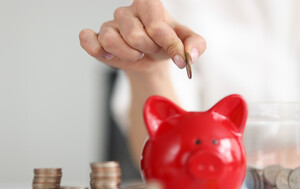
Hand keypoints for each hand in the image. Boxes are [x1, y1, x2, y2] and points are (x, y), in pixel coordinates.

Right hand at [79, 0, 205, 73]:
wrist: (151, 58)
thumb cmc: (166, 45)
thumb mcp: (186, 42)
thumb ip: (196, 45)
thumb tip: (189, 56)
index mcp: (149, 4)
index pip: (156, 25)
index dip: (169, 44)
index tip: (179, 59)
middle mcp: (127, 11)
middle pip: (135, 36)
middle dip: (148, 50)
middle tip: (153, 50)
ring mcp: (110, 24)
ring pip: (111, 40)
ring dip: (128, 55)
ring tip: (137, 53)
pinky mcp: (97, 39)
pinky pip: (89, 41)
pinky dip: (95, 48)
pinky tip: (108, 55)